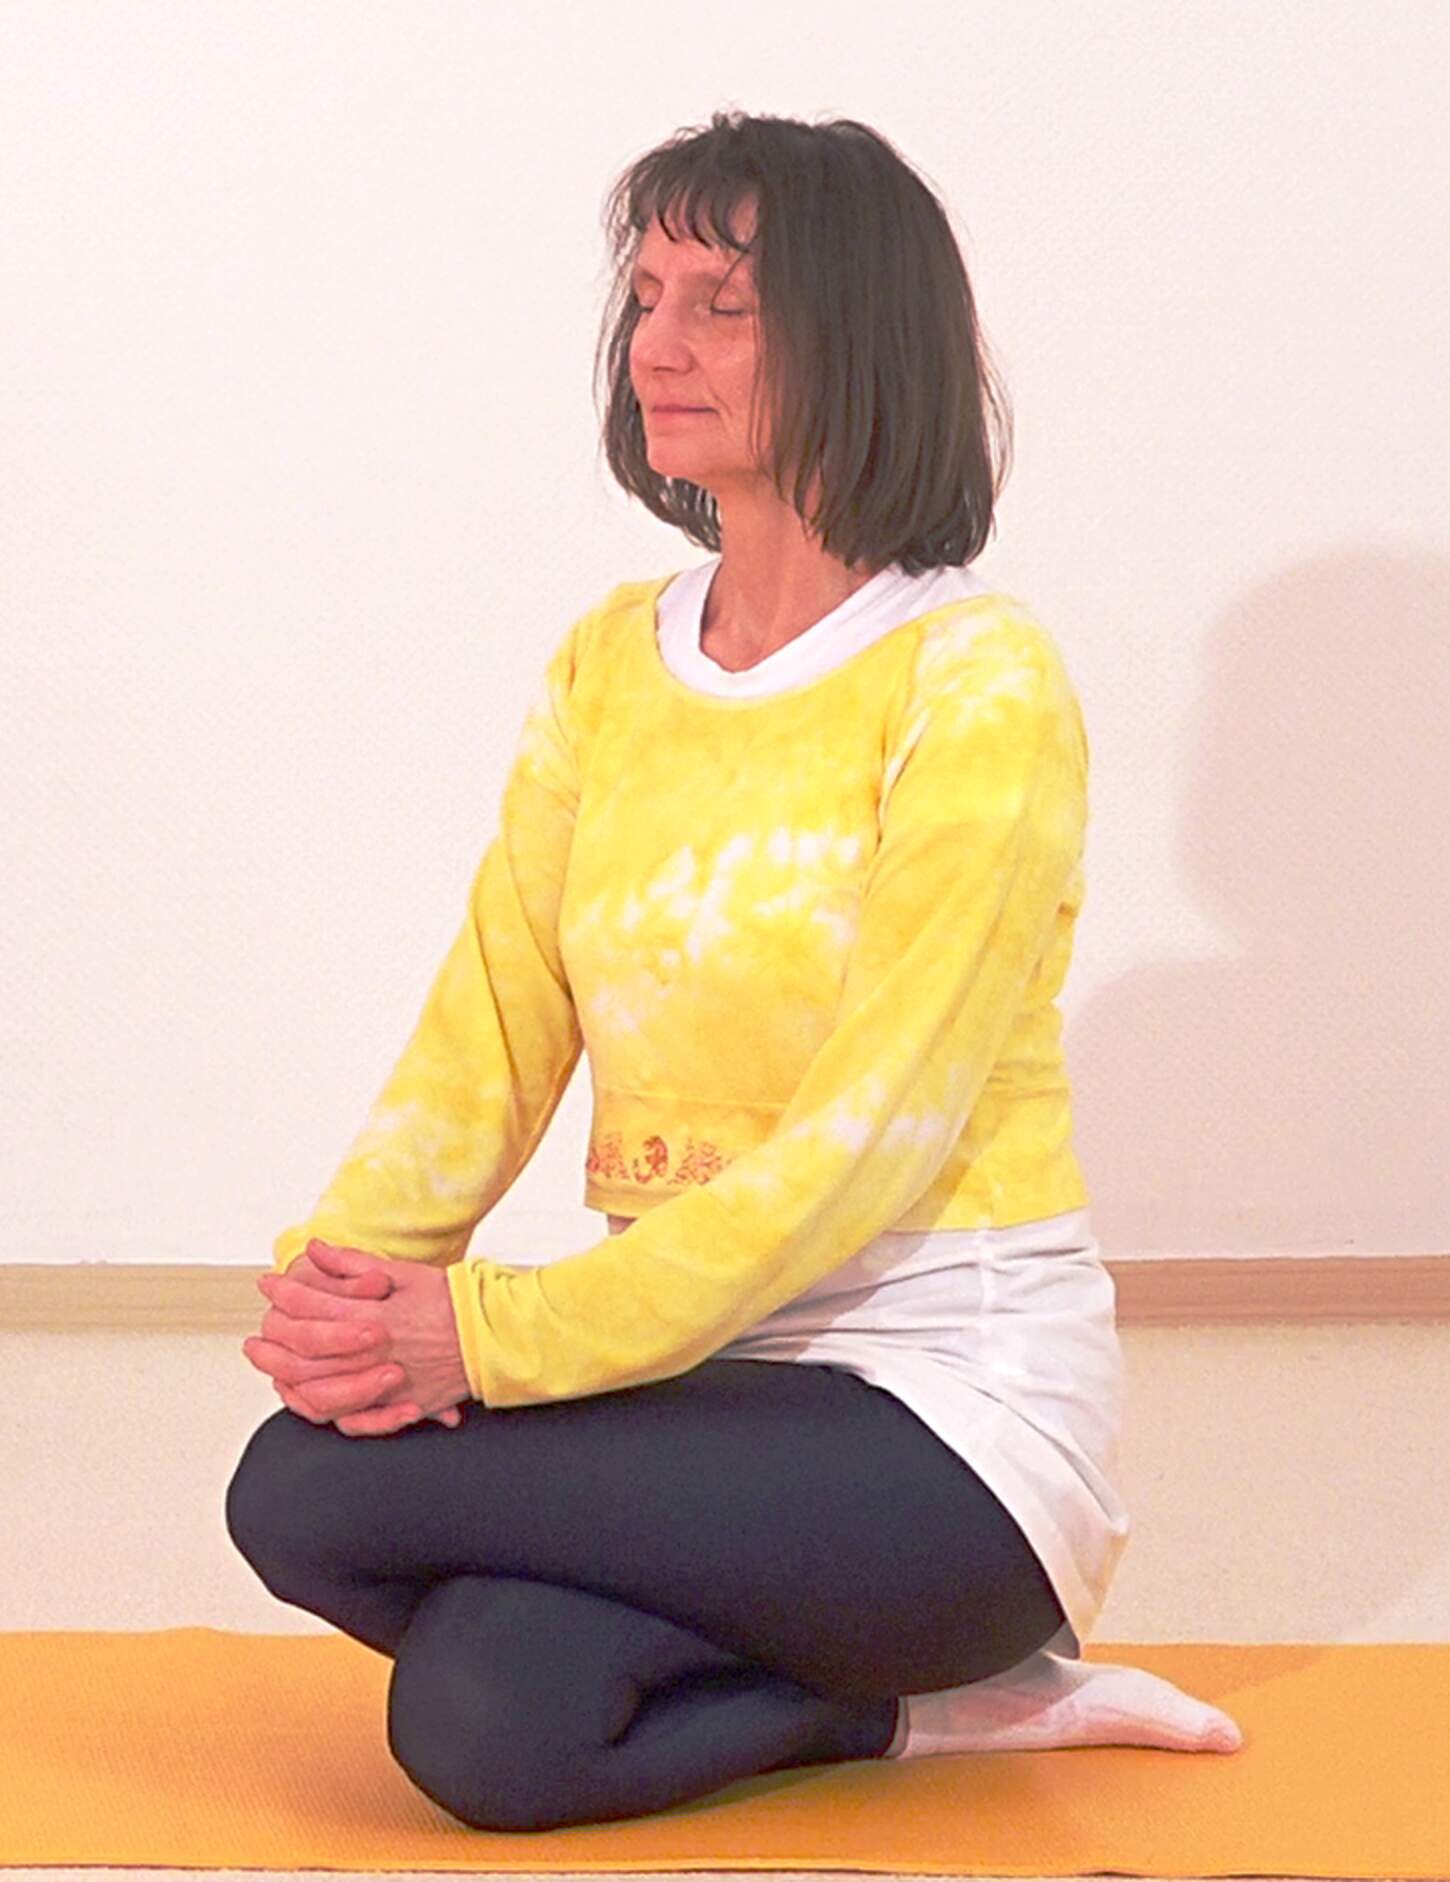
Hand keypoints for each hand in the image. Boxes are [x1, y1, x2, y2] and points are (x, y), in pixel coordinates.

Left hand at [244, 1238, 469, 1436]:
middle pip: (305, 1351)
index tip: (267, 1284)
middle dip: (273, 1340)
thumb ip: (353, 1262)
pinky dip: (321, 1410)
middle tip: (253, 1337)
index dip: (283, 1292)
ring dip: (285, 1378)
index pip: (313, 1302)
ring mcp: (385, 1382)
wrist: (495, 1338)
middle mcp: (375, 1350)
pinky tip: (303, 1398)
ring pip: (318, 1389)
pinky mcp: (398, 1405)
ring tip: (269, 1367)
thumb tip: (314, 1248)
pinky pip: (347, 1418)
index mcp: (376, 1313)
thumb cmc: (452, 1302)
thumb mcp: (405, 1273)